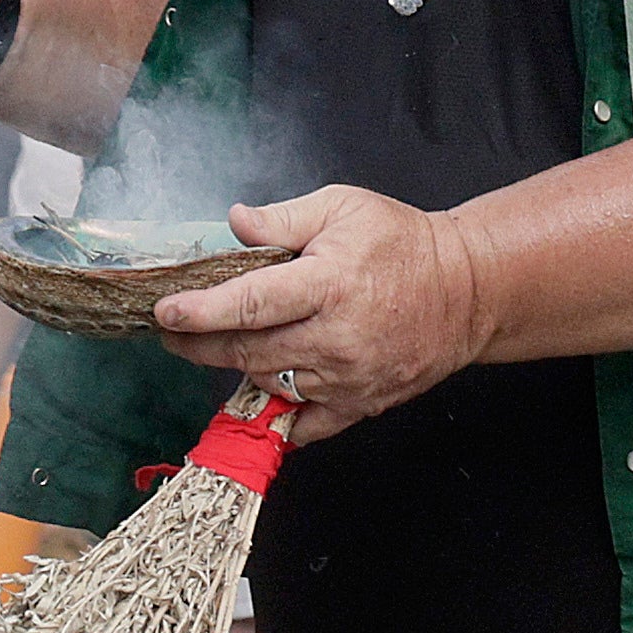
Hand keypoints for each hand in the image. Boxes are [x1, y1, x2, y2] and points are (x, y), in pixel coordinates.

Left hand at [149, 184, 493, 443]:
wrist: (467, 290)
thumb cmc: (401, 243)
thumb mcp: (342, 208)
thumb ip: (283, 219)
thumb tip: (235, 224)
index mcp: (328, 283)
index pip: (250, 304)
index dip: (200, 312)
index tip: (165, 314)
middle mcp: (337, 337)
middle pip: (250, 351)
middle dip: (201, 345)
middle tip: (173, 336)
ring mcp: (350, 377)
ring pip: (272, 385)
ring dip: (239, 371)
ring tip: (220, 349)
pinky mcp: (363, 403)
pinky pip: (307, 424)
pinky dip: (279, 416)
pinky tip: (260, 396)